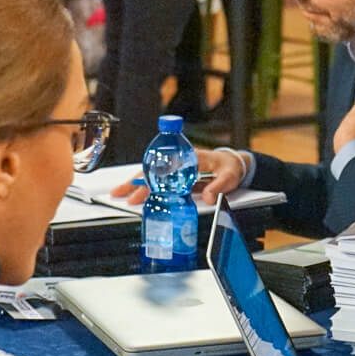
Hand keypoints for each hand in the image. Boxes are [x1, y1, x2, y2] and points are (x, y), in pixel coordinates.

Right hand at [109, 148, 247, 206]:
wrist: (234, 164)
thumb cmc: (230, 167)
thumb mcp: (229, 177)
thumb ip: (219, 187)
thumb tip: (209, 197)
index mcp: (190, 158)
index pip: (165, 166)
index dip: (151, 175)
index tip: (140, 183)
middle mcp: (180, 162)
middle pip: (153, 171)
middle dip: (135, 182)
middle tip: (120, 192)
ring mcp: (177, 170)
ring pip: (153, 177)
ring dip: (137, 186)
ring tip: (122, 195)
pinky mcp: (178, 178)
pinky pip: (159, 183)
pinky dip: (147, 189)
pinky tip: (137, 197)